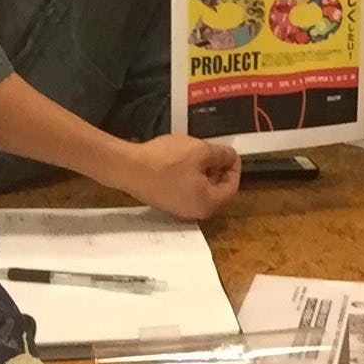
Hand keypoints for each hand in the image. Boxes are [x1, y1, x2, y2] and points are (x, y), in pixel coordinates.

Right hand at [103, 134, 240, 220]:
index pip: (232, 187)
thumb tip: (231, 156)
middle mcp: (195, 212)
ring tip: (199, 154)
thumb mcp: (201, 151)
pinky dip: (190, 177)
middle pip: (217, 191)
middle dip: (219, 170)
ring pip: (201, 191)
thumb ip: (222, 155)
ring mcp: (178, 209)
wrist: (129, 167)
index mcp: (208, 203)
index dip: (234, 168)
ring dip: (204, 173)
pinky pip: (186, 191)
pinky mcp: (165, 203)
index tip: (230, 153)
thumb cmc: (167, 161)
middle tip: (215, 152)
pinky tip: (183, 162)